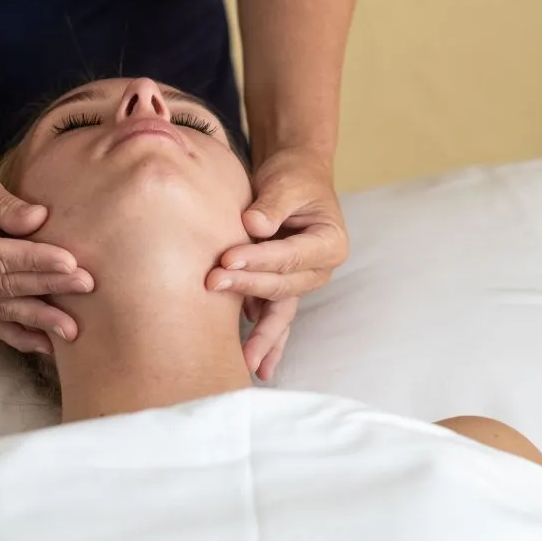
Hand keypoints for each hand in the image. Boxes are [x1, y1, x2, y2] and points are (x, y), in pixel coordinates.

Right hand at [0, 145, 93, 354]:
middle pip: (2, 286)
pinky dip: (20, 335)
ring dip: (39, 318)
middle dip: (47, 287)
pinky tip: (46, 344)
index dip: (33, 260)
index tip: (69, 260)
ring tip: (72, 327)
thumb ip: (3, 203)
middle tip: (85, 284)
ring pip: (2, 309)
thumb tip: (39, 219)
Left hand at [207, 148, 347, 379]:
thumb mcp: (286, 182)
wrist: (293, 181)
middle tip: (211, 284)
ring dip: (261, 335)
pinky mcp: (281, 289)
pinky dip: (264, 339)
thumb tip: (254, 226)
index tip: (227, 258)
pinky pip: (273, 319)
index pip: (291, 255)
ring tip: (245, 362)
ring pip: (279, 311)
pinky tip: (250, 360)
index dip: (260, 259)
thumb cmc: (292, 178)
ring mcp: (300, 283)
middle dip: (247, 287)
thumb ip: (272, 203)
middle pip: (282, 285)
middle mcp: (318, 268)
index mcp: (329, 242)